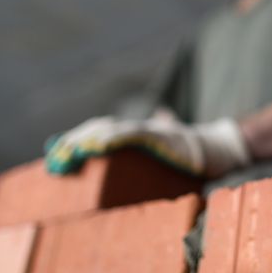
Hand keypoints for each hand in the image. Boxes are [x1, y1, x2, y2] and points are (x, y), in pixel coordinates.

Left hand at [44, 114, 250, 177]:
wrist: (216, 149)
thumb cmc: (189, 150)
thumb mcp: (167, 143)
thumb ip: (162, 127)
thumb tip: (164, 112)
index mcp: (133, 132)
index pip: (96, 130)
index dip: (74, 139)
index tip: (54, 155)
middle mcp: (136, 128)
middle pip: (96, 128)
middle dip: (72, 143)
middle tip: (54, 160)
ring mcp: (147, 131)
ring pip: (108, 130)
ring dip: (85, 141)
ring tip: (67, 153)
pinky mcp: (159, 136)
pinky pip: (130, 136)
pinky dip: (111, 139)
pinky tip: (95, 146)